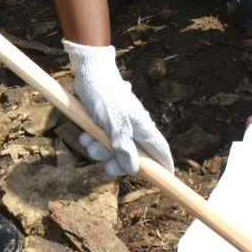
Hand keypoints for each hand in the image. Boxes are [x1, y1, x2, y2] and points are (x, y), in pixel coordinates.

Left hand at [64, 40, 173, 176]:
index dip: (164, 166)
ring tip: (88, 141)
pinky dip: (93, 141)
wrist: (89, 72)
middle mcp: (134, 128)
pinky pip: (102, 141)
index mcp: (143, 127)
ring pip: (114, 150)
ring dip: (99, 150)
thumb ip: (123, 146)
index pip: (160, 151)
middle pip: (133, 157)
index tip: (166, 179)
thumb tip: (134, 169)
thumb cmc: (105, 94)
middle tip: (105, 168)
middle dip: (117, 163)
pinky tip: (85, 134)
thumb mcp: (113, 122)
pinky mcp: (107, 124)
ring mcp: (120, 126)